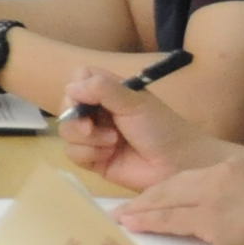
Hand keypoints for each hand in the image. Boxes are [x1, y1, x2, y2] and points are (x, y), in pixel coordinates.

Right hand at [57, 73, 222, 187]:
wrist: (177, 165)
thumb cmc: (161, 128)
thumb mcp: (134, 102)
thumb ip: (102, 89)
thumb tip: (70, 87)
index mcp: (110, 92)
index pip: (79, 79)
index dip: (76, 89)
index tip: (84, 99)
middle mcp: (99, 112)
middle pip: (66, 107)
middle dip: (77, 119)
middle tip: (91, 127)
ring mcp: (95, 136)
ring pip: (67, 133)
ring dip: (88, 139)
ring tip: (113, 143)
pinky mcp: (94, 160)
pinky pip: (73, 154)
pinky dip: (89, 154)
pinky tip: (108, 156)